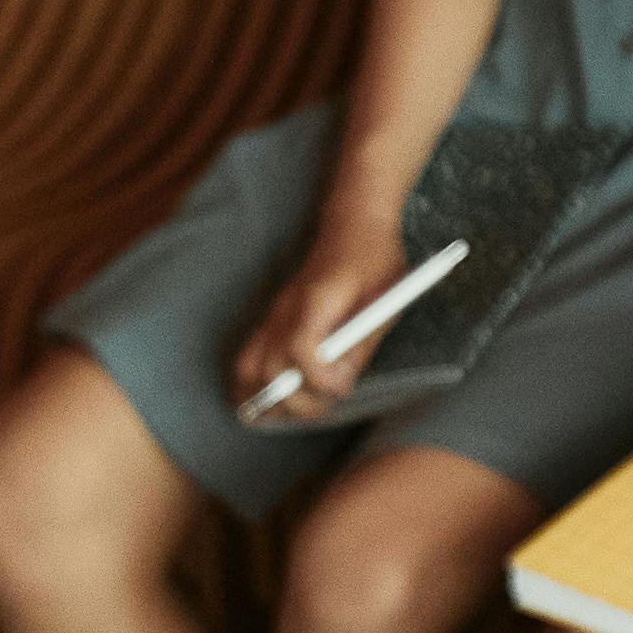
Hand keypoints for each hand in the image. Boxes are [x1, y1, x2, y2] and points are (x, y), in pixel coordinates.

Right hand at [224, 215, 413, 420]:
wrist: (352, 223)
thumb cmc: (374, 260)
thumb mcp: (384, 301)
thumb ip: (360, 344)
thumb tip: (340, 383)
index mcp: (317, 299)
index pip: (302, 349)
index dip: (321, 378)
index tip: (344, 386)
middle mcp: (287, 308)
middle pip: (271, 369)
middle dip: (299, 400)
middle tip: (326, 402)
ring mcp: (273, 313)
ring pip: (248, 367)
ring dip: (268, 398)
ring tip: (295, 409)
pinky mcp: (271, 319)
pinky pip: (247, 358)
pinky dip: (252, 384)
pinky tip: (271, 401)